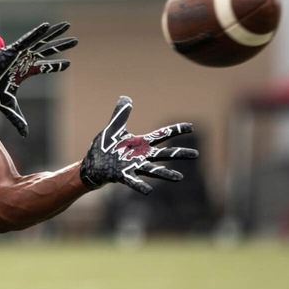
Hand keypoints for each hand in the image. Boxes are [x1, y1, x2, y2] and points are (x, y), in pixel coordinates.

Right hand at [0, 22, 76, 136]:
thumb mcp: (8, 105)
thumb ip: (18, 118)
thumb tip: (25, 134)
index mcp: (25, 72)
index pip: (45, 68)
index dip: (56, 66)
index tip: (68, 64)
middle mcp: (25, 60)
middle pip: (47, 52)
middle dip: (61, 46)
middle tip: (76, 41)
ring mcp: (20, 54)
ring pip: (41, 42)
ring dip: (54, 34)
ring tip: (67, 26)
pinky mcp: (13, 50)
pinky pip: (28, 40)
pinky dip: (37, 33)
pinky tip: (47, 26)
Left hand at [79, 96, 195, 193]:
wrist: (92, 165)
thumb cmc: (105, 148)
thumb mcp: (113, 128)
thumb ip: (120, 115)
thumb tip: (125, 98)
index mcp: (140, 143)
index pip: (161, 135)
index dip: (175, 130)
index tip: (190, 127)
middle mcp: (141, 156)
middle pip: (164, 154)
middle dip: (179, 154)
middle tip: (196, 154)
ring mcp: (133, 166)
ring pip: (153, 170)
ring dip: (166, 173)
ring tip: (179, 177)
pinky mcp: (122, 176)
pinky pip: (133, 181)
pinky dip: (140, 186)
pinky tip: (149, 191)